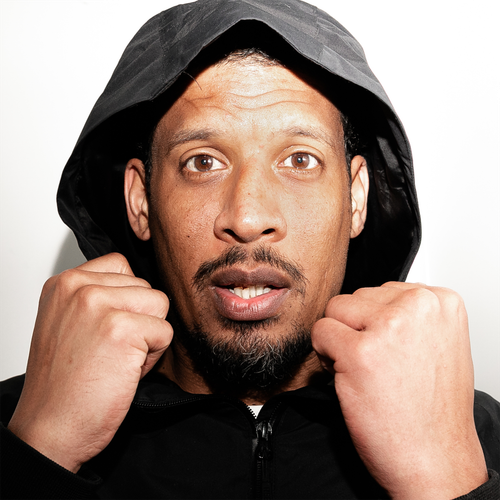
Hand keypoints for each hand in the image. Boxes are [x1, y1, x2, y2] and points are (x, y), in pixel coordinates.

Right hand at [8, 253, 172, 472]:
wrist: (50, 430)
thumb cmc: (64, 384)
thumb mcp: (68, 323)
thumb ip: (98, 296)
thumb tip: (138, 287)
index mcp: (64, 283)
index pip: (122, 266)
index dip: (127, 301)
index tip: (107, 329)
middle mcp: (78, 287)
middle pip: (145, 287)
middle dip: (139, 320)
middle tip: (110, 350)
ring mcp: (99, 305)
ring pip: (159, 305)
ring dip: (149, 336)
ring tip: (118, 358)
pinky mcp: (122, 328)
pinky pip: (165, 332)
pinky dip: (153, 357)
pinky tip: (124, 371)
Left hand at [312, 282, 487, 498]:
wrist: (435, 461)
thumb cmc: (432, 410)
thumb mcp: (437, 344)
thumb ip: (408, 315)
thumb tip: (370, 301)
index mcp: (439, 301)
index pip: (381, 291)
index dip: (375, 323)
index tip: (390, 349)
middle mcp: (418, 306)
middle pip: (356, 298)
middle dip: (356, 329)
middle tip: (377, 364)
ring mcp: (389, 327)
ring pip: (335, 310)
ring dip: (339, 340)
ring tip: (365, 370)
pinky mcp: (360, 351)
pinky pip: (320, 332)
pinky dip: (325, 356)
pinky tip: (350, 378)